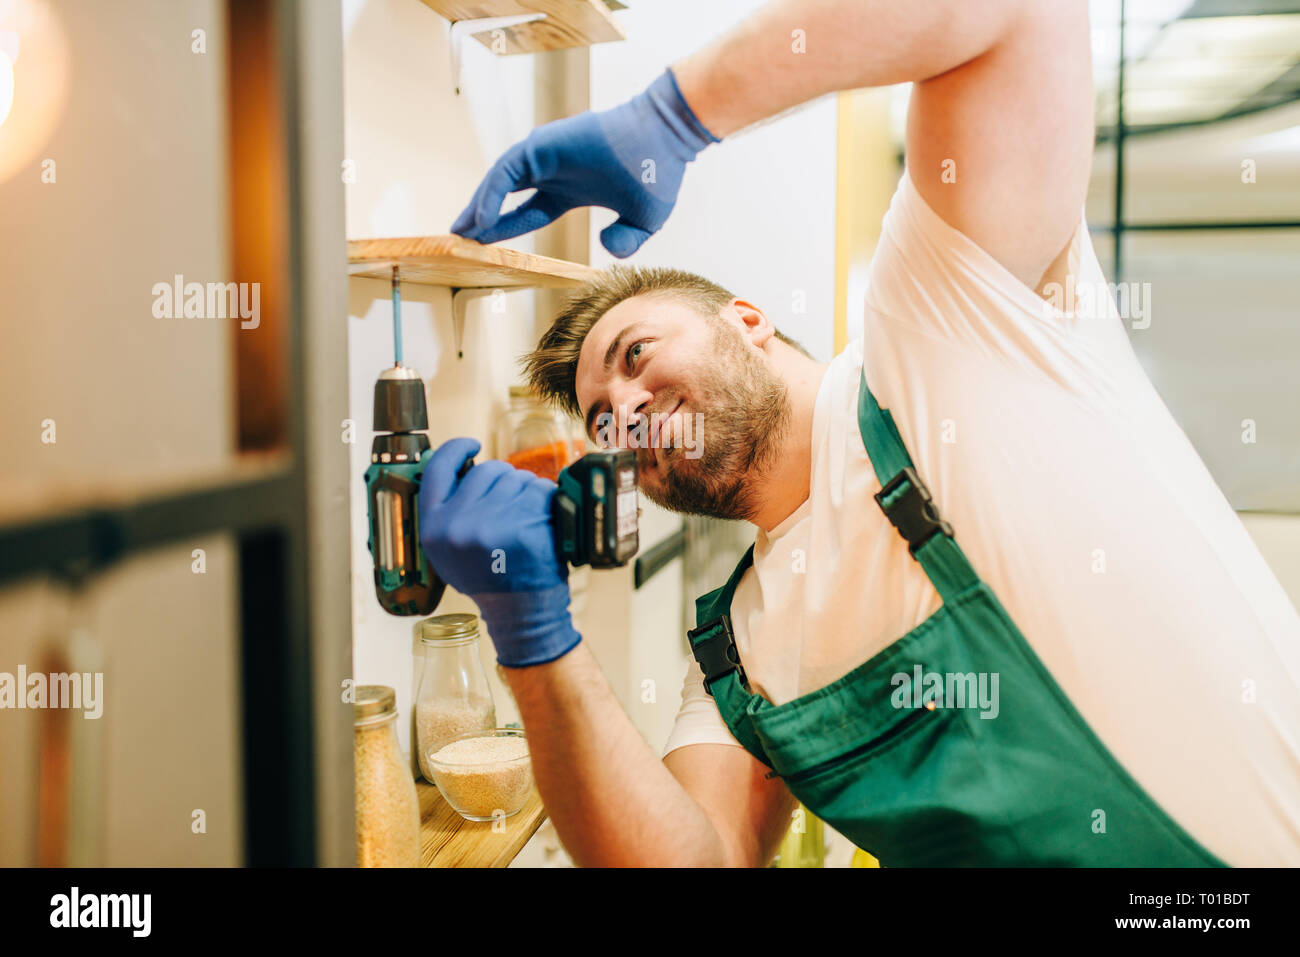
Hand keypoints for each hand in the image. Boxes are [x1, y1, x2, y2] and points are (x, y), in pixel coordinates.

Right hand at [418, 437, 580, 667]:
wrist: (520, 612)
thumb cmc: (489, 578)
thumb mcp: (447, 551)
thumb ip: (448, 511)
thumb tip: (461, 467)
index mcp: (434, 527)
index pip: (438, 468)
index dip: (456, 449)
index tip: (472, 445)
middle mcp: (459, 523)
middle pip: (488, 469)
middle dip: (504, 481)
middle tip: (511, 509)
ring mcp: (494, 523)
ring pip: (518, 477)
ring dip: (528, 492)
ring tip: (526, 522)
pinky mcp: (526, 525)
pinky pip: (542, 490)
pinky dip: (548, 500)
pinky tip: (542, 523)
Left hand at [451, 68, 718, 257]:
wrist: (667, 139)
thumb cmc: (660, 172)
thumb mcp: (643, 221)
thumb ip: (627, 241)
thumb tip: (606, 249)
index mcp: (570, 189)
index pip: (528, 212)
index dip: (506, 229)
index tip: (486, 248)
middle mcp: (553, 171)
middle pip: (505, 197)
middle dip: (481, 218)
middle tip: (459, 239)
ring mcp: (546, 155)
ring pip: (500, 183)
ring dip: (479, 207)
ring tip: (460, 232)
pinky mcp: (542, 145)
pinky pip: (507, 173)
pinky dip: (491, 195)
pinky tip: (482, 219)